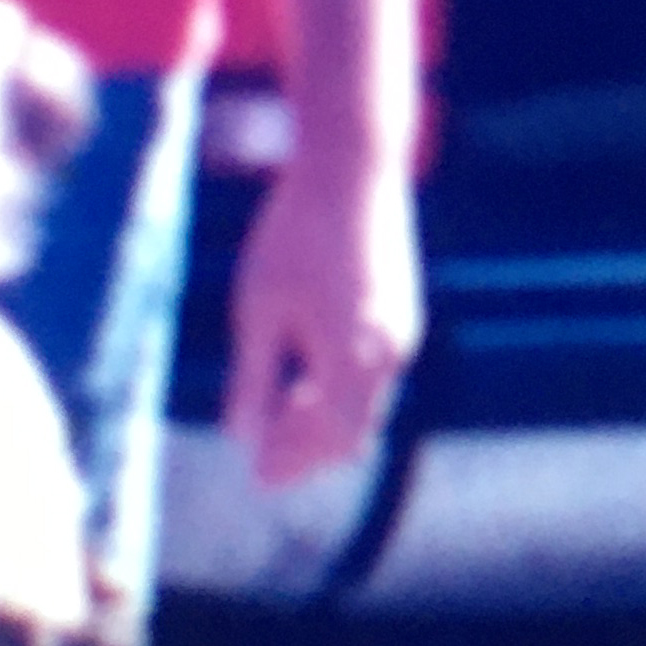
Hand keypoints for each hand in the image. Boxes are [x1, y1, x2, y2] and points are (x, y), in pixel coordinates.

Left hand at [226, 142, 421, 487]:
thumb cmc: (294, 233)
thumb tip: (243, 436)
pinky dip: (340, 390)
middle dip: (307, 451)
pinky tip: (304, 379)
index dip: (293, 463)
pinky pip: (374, 373)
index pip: (327, 438)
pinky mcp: (403, 310)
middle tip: (264, 463)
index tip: (257, 478)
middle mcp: (389, 352)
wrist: (353, 167)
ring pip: (365, 403)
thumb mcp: (259, 308)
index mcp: (353, 357)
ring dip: (323, 420)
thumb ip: (253, 378)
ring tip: (277, 423)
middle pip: (352, 430)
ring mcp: (403, 331)